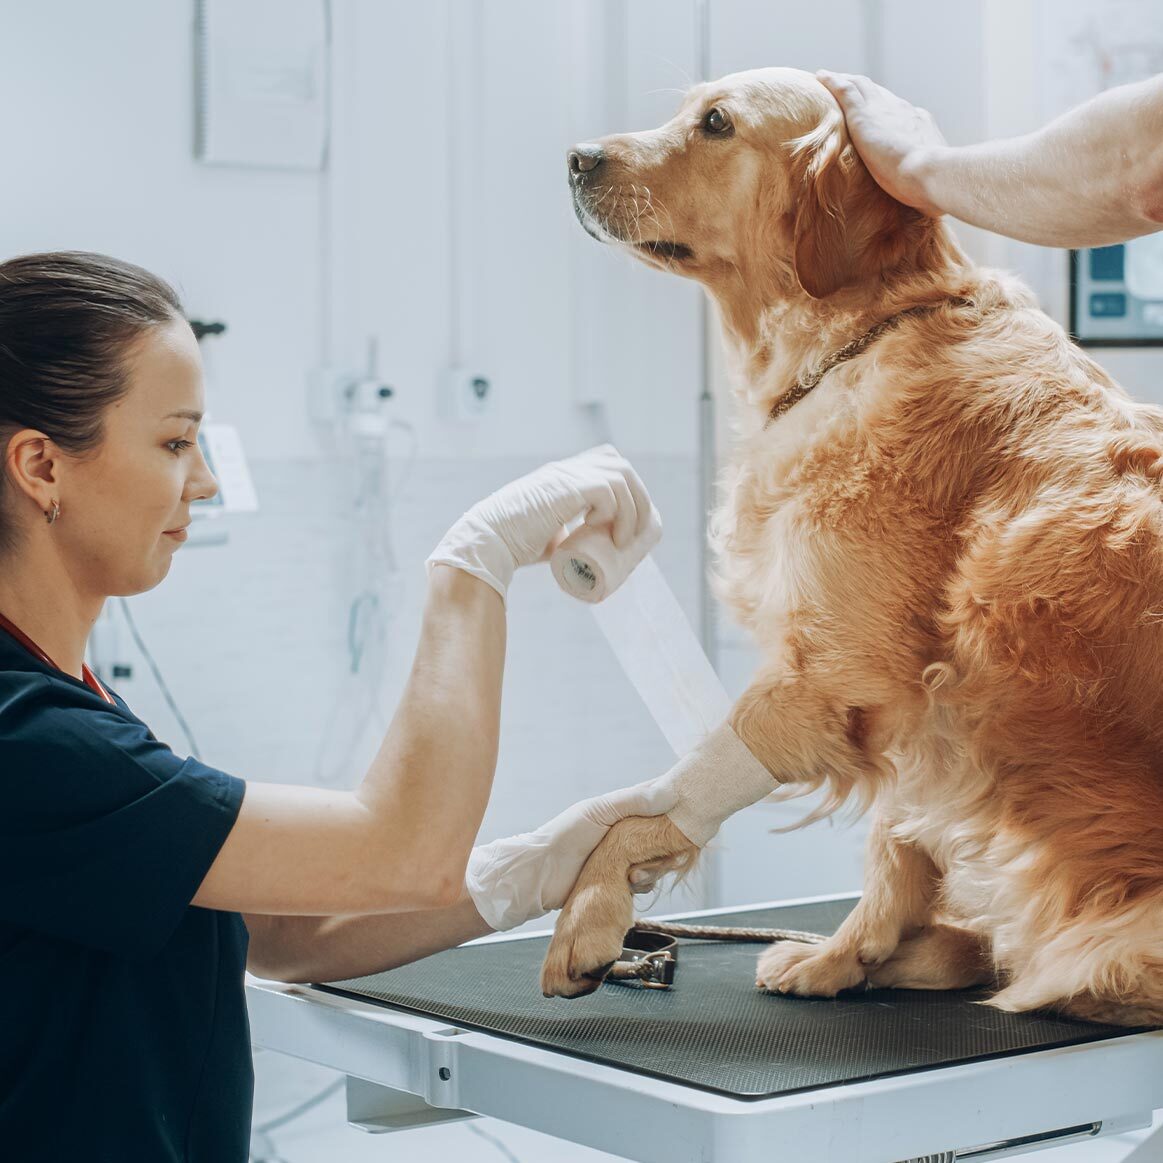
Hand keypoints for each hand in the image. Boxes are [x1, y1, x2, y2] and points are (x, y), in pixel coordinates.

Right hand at [426, 444, 653, 601]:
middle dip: (639, 497)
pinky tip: (601, 528)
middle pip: (620, 465)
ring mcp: (564, 476)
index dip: (626, 485)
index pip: (607, 460)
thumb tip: (582, 548)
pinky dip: (613, 511)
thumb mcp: (548, 533)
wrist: (488, 542)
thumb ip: (564, 532)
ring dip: (631, 510)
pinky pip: (606, 490)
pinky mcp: (563, 489)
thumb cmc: (512, 544)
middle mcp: (565, 469)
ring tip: (623, 540)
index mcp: (562, 475)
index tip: (629, 517)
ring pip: (620, 477)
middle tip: (638, 532)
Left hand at [465, 778, 678, 931]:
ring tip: (634, 873)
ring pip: (657, 860)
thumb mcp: (599, 812)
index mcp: (622, 811)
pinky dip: (643, 882)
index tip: (693, 810)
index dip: (676, 803)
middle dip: (669, 844)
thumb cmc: (565, 835)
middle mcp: (626, 832)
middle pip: (664, 834)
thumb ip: (633, 802)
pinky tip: (629, 883)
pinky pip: (645, 881)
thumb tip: (670, 793)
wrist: (540, 875)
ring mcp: (624, 857)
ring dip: (653, 867)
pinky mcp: (621, 880)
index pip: (657, 800)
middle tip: (669, 851)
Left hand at [816, 70, 947, 215]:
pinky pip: (844, 90)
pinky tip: (820, 76)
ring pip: (860, 86)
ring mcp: (883, 110)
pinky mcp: (863, 116)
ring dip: (846, 80)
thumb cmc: (932, 188)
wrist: (932, 175)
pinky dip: (832, 81)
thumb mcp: (929, 179)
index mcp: (918, 124)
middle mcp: (902, 110)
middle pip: (879, 94)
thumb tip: (927, 204)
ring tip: (830, 78)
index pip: (898, 111)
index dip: (885, 108)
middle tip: (849, 86)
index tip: (876, 109)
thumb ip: (922, 180)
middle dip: (864, 89)